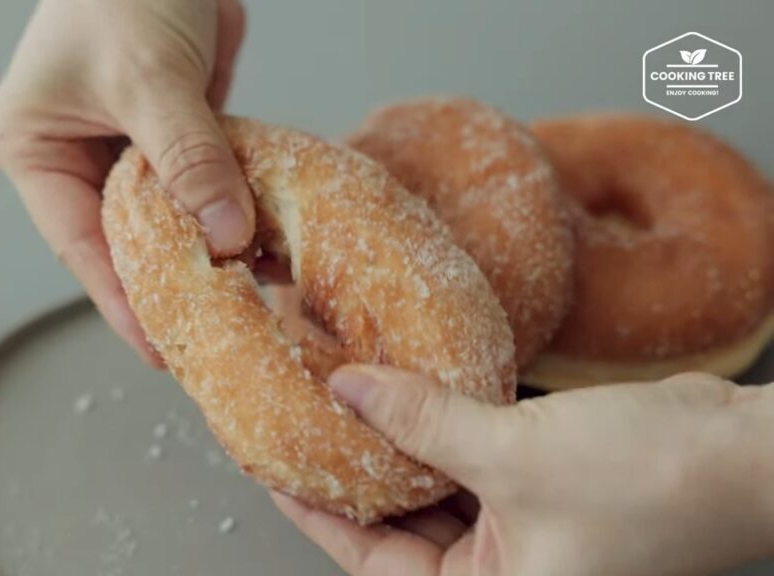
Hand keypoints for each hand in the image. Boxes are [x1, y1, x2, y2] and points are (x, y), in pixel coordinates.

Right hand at [0, 0, 251, 365]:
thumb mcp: (146, 76)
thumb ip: (187, 154)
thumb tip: (224, 230)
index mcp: (35, 151)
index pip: (80, 243)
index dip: (122, 300)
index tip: (160, 348)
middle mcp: (75, 160)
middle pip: (125, 241)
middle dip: (172, 282)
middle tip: (215, 335)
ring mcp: (127, 152)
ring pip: (169, 220)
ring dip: (210, 252)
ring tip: (251, 301)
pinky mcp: (174, 141)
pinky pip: (202, 189)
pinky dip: (231, 215)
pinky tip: (264, 248)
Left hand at [273, 367, 773, 575]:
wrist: (749, 455)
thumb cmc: (655, 488)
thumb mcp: (516, 456)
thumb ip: (422, 422)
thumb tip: (348, 390)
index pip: (370, 558)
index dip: (314, 511)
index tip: (271, 463)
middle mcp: (500, 570)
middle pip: (396, 519)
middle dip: (351, 466)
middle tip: (300, 413)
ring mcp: (520, 526)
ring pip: (431, 483)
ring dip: (393, 437)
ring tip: (339, 390)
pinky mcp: (539, 481)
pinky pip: (469, 454)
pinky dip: (438, 422)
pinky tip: (403, 385)